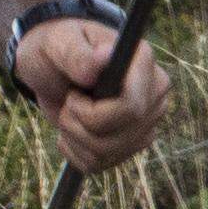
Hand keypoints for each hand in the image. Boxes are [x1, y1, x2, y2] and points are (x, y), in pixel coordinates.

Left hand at [13, 16, 167, 175]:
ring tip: (69, 112)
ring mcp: (146, 121)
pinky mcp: (132, 143)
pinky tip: (71, 130)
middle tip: (68, 101)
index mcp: (143, 63)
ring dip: (74, 137)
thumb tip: (103, 57)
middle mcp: (154, 93)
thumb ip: (77, 53)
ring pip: (108, 153)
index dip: (93, 112)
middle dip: (79, 125)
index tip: (73, 95)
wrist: (53, 66)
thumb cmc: (58, 46)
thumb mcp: (58, 43)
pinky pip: (100, 164)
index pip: (132, 107)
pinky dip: (75, 152)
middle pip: (120, 136)